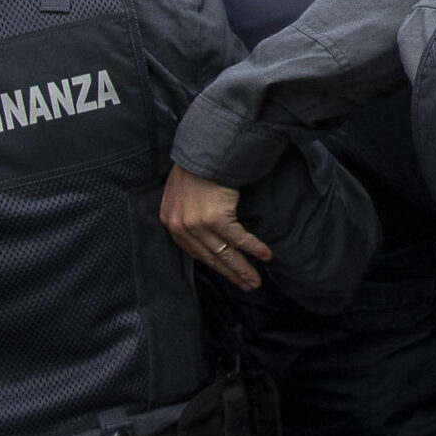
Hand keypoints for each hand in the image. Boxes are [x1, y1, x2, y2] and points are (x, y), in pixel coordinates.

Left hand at [160, 166, 271, 290]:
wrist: (204, 148)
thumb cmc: (196, 165)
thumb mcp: (182, 190)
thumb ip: (186, 210)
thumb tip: (202, 224)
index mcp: (169, 221)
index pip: (194, 252)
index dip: (214, 265)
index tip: (228, 274)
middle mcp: (180, 227)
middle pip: (210, 258)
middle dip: (230, 274)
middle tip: (246, 286)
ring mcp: (198, 225)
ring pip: (224, 254)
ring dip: (243, 270)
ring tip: (255, 281)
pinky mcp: (216, 219)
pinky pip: (239, 239)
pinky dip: (254, 249)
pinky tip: (265, 256)